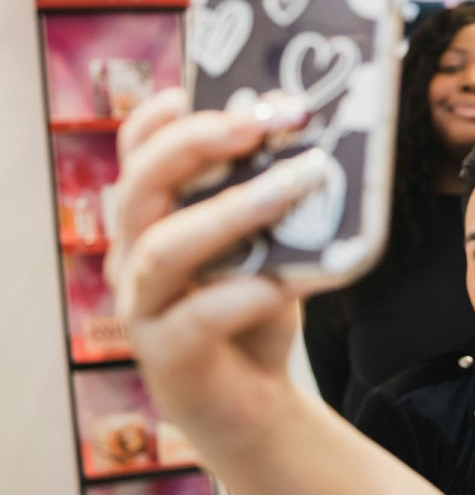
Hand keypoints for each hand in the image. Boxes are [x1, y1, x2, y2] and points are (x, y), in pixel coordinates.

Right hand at [109, 89, 316, 442]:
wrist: (256, 405)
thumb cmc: (256, 308)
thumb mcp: (271, 245)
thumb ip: (276, 199)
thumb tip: (320, 140)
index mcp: (152, 218)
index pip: (136, 152)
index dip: (166, 115)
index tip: (217, 89)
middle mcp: (133, 256)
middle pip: (139, 186)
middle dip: (197, 144)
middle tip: (260, 122)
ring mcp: (142, 308)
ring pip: (164, 249)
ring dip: (231, 211)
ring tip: (295, 185)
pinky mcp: (168, 358)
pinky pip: (199, 317)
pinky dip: (246, 293)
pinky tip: (290, 278)